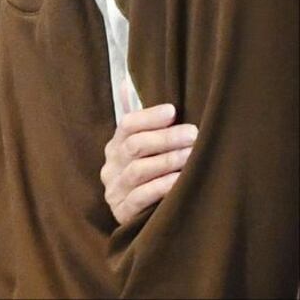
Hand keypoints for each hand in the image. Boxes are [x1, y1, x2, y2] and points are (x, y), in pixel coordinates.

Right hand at [101, 103, 196, 225]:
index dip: (149, 117)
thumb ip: (139, 120)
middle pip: (134, 146)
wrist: (145, 222)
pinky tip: (180, 180)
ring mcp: (115, 190)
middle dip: (165, 138)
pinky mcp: (123, 212)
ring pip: (138, 171)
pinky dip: (161, 187)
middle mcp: (111, 167)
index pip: (126, 126)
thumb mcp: (142, 148)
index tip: (173, 111)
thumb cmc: (151, 177)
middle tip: (193, 134)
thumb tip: (127, 81)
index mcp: (115, 147)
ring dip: (167, 161)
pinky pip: (141, 197)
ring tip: (192, 155)